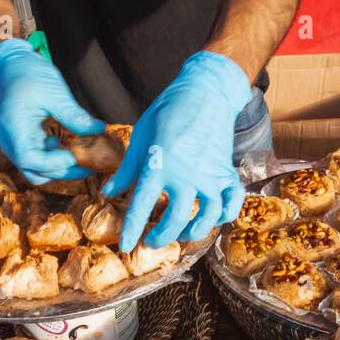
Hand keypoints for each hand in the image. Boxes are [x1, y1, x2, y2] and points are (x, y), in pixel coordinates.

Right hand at [0, 39, 104, 184]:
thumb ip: (74, 115)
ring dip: (58, 168)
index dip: (53, 164)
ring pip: (35, 170)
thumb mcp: (54, 92)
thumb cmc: (28, 74)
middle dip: (62, 172)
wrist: (9, 66)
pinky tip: (68, 149)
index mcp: (13, 126)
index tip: (74, 157)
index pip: (29, 159)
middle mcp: (8, 141)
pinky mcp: (19, 143)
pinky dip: (52, 159)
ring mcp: (12, 144)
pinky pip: (36, 160)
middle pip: (34, 171)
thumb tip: (99, 129)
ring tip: (80, 159)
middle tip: (89, 167)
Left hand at [103, 52, 250, 251]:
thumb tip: (107, 194)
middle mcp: (186, 174)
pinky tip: (213, 219)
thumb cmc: (167, 113)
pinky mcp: (227, 172)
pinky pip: (231, 203)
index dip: (131, 229)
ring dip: (193, 233)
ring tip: (181, 234)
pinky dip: (225, 216)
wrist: (205, 93)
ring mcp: (210, 175)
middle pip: (176, 220)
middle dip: (161, 237)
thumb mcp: (140, 138)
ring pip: (207, 218)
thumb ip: (126, 170)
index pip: (142, 205)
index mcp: (159, 164)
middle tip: (151, 241)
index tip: (125, 246)